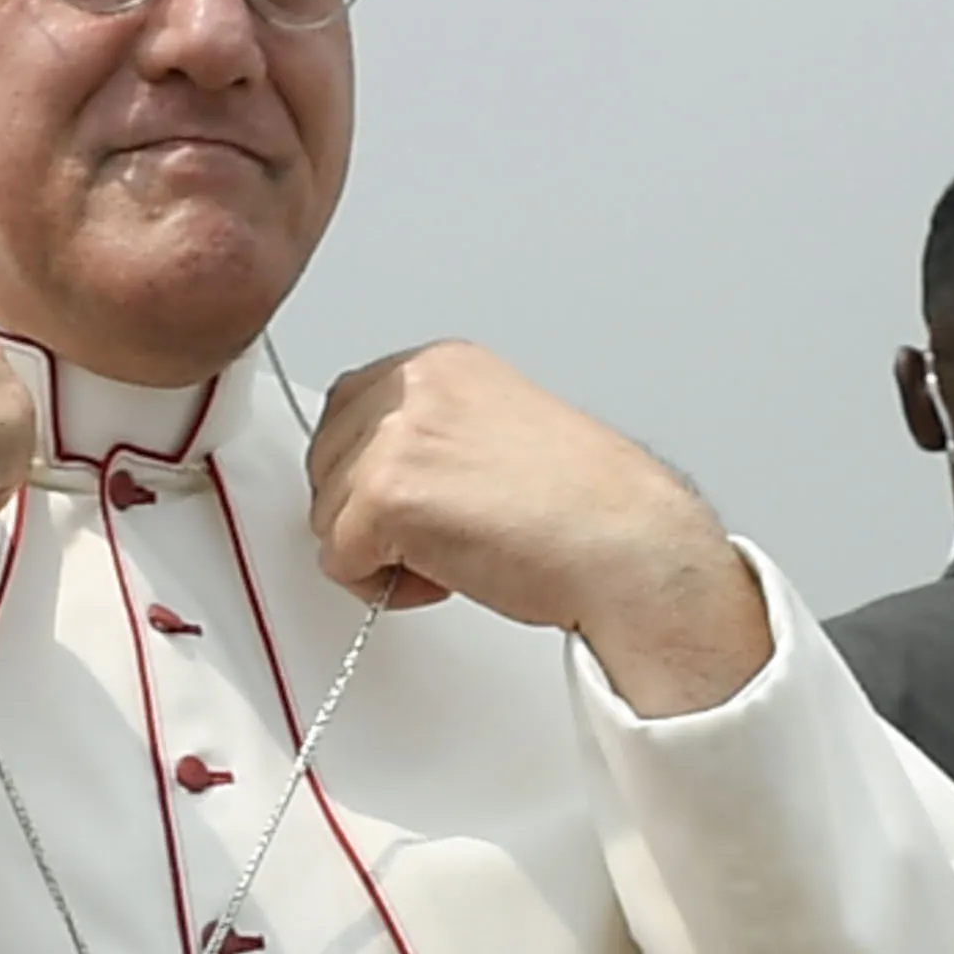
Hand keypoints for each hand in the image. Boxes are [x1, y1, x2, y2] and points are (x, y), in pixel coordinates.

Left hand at [304, 343, 771, 717]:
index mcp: (441, 365)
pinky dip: (383, 588)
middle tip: (448, 534)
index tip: (424, 505)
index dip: (373, 475)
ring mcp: (396, 436)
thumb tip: (377, 473)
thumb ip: (433, 436)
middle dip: (370, 515)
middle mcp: (415, 385)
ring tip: (459, 553)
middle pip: (325, 464)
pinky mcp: (387, 495)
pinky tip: (449, 576)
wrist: (627, 547)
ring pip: (328, 516)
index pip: (347, 411)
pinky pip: (339, 562)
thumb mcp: (495, 434)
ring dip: (380, 554)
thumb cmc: (584, 510)